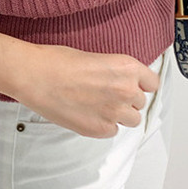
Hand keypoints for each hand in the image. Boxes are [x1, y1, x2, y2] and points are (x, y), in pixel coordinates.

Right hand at [12, 44, 160, 138]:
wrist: (34, 75)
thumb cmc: (57, 61)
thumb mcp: (95, 56)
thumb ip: (114, 72)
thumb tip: (119, 82)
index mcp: (126, 67)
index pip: (152, 82)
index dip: (141, 84)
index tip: (134, 86)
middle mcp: (125, 90)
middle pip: (140, 102)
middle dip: (126, 99)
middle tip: (106, 94)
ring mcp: (114, 112)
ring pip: (131, 120)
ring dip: (118, 115)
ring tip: (98, 106)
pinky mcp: (99, 129)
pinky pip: (112, 131)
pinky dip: (102, 125)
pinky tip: (87, 114)